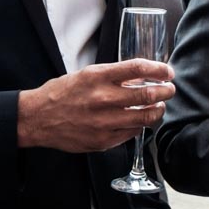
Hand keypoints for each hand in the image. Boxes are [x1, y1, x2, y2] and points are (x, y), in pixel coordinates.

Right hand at [17, 59, 174, 152]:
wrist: (38, 118)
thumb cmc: (61, 94)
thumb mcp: (85, 75)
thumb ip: (112, 77)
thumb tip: (140, 77)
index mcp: (97, 77)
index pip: (137, 68)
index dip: (158, 70)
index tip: (168, 71)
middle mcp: (102, 99)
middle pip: (147, 95)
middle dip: (165, 91)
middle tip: (169, 89)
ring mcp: (103, 122)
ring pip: (144, 118)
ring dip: (157, 110)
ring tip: (159, 106)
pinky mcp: (103, 140)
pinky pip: (132, 133)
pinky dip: (140, 126)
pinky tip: (140, 120)